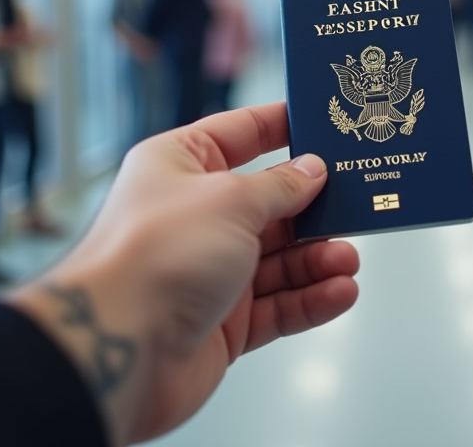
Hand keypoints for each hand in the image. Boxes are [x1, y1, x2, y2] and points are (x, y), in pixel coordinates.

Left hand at [8, 103, 358, 445]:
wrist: (117, 349)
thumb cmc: (152, 258)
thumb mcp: (230, 200)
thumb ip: (280, 186)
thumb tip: (312, 170)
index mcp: (179, 167)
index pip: (239, 134)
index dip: (281, 126)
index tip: (324, 124)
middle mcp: (193, 217)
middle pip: (269, 204)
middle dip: (314, 208)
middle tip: (355, 204)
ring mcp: (208, 271)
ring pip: (279, 259)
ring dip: (318, 258)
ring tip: (346, 258)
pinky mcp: (223, 322)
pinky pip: (278, 305)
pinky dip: (310, 298)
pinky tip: (339, 291)